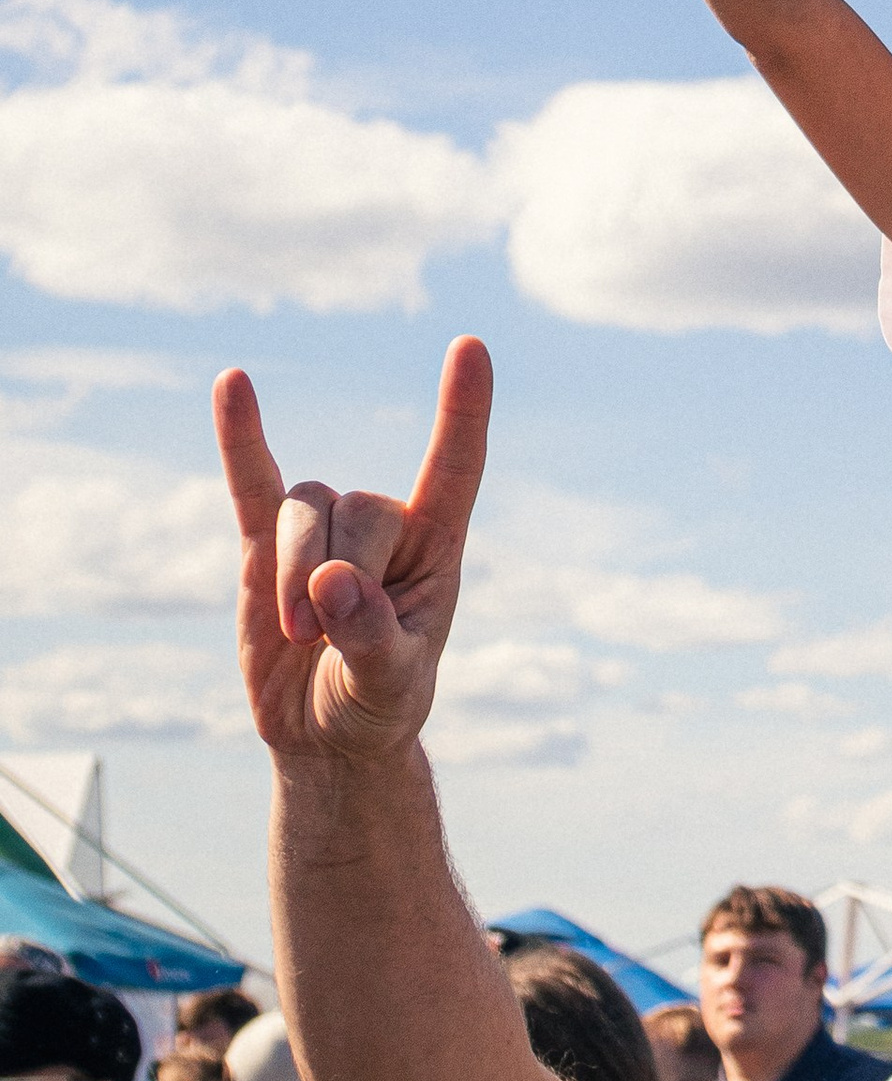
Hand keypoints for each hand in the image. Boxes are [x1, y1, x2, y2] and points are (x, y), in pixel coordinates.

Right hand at [217, 341, 491, 771]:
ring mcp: (324, 530)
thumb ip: (369, 637)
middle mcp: (385, 524)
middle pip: (357, 508)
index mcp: (437, 546)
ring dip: (293, 571)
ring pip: (304, 507)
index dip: (463, 409)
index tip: (470, 346)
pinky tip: (231, 384)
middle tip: (322, 642)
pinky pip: (251, 481)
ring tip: (300, 636)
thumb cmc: (379, 703)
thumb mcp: (389, 684)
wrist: (326, 734)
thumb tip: (330, 583)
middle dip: (336, 576)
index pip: (456, 466)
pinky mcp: (264, 545)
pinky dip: (241, 437)